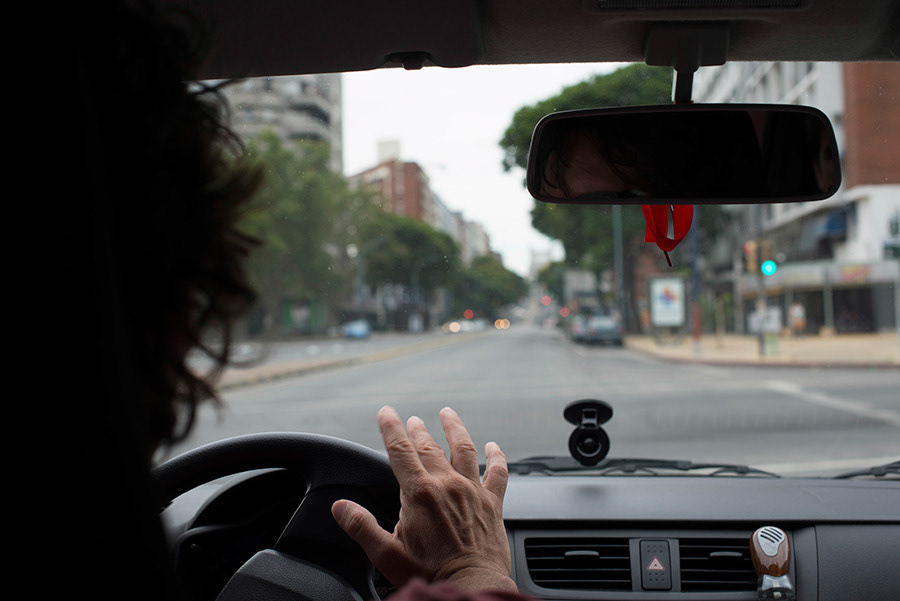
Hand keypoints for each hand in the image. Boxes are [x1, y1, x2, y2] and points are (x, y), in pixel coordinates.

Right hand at [332, 406, 515, 592]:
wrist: (472, 586)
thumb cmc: (430, 573)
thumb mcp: (386, 554)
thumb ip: (361, 526)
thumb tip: (340, 507)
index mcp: (420, 494)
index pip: (400, 450)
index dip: (391, 427)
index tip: (386, 412)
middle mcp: (447, 485)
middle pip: (430, 447)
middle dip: (418, 430)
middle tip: (413, 420)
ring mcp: (472, 491)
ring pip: (464, 449)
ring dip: (454, 429)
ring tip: (448, 414)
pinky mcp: (492, 504)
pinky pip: (498, 472)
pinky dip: (496, 457)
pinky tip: (493, 447)